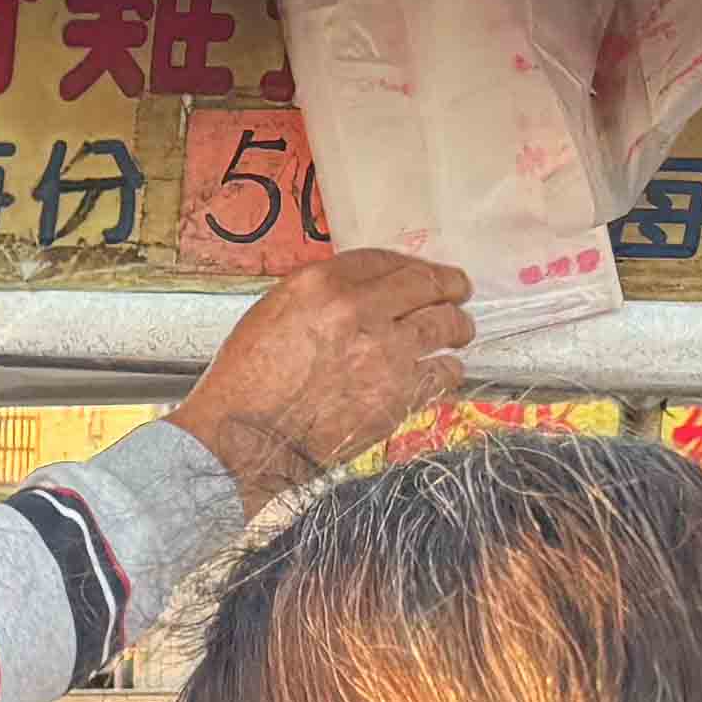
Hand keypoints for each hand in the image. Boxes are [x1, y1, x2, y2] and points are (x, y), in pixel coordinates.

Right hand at [171, 249, 474, 510]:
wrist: (244, 441)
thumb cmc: (245, 383)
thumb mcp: (271, 317)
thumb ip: (319, 299)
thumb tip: (361, 296)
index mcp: (321, 285)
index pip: (384, 260)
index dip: (409, 265)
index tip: (420, 273)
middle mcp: (359, 310)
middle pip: (427, 283)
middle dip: (449, 286)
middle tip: (457, 292)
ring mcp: (386, 353)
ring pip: (447, 325)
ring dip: (456, 326)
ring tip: (458, 332)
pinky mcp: (400, 394)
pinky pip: (444, 372)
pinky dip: (446, 370)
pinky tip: (438, 372)